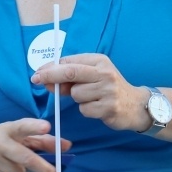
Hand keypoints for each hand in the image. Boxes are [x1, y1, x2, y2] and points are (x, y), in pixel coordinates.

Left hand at [32, 55, 150, 132]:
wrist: (136, 105)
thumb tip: (47, 81)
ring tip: (92, 98)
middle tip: (35, 79)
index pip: (69, 61)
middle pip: (70, 72)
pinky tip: (97, 108)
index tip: (37, 73)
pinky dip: (86, 110)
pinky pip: (84, 109)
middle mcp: (105, 73)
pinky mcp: (109, 107)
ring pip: (75, 94)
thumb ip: (72, 77)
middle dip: (50, 76)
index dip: (50, 67)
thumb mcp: (93, 76)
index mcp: (99, 61)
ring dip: (77, 98)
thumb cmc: (109, 88)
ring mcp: (108, 90)